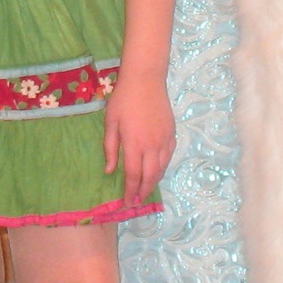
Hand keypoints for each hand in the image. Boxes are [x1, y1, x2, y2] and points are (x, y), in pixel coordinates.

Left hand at [102, 71, 174, 208]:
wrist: (146, 79)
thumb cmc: (124, 99)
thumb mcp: (110, 123)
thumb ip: (110, 148)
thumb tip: (110, 170)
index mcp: (134, 144)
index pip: (134, 175)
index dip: (131, 191)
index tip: (127, 202)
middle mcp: (152, 146)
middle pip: (150, 176)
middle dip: (144, 192)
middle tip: (137, 201)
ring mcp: (164, 140)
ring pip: (162, 168)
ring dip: (154, 181)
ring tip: (146, 189)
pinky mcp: (172, 133)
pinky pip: (169, 156)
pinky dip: (163, 167)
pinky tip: (157, 169)